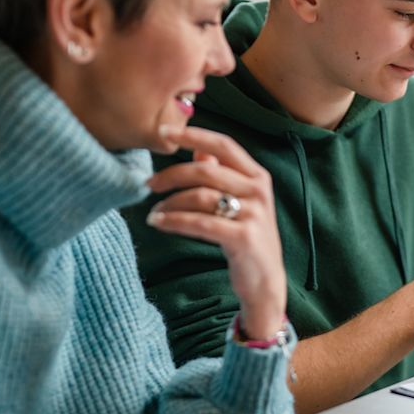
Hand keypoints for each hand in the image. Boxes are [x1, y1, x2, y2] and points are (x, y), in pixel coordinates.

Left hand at [145, 125, 285, 340]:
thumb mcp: (241, 203)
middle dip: (171, 174)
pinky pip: (199, 222)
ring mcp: (253, 214)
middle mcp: (259, 190)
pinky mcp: (243, 237)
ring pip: (200, 196)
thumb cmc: (247, 238)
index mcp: (258, 176)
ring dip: (170, 202)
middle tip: (148, 183)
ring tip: (153, 211)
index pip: (224, 145)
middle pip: (207, 170)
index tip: (164, 131)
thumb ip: (223, 174)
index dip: (193, 135)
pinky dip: (173, 220)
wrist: (265, 281)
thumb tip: (199, 151)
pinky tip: (158, 222)